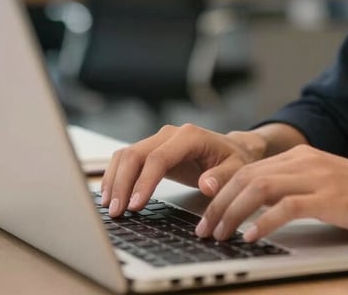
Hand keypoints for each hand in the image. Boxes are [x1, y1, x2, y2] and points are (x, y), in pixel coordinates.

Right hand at [100, 124, 264, 216]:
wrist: (232, 149)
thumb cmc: (234, 159)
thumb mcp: (236, 169)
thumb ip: (223, 177)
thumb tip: (207, 185)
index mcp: (190, 136)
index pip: (159, 157)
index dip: (144, 181)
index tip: (135, 205)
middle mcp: (170, 134)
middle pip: (136, 154)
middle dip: (123, 184)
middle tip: (117, 213)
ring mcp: (158, 140)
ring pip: (126, 155)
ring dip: (114, 180)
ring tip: (110, 208)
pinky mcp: (151, 150)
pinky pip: (126, 159)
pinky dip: (115, 176)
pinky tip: (110, 196)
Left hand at [195, 144, 347, 242]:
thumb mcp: (327, 185)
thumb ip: (297, 189)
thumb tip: (260, 210)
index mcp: (303, 155)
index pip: (250, 169)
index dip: (223, 191)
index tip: (206, 212)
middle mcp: (306, 160)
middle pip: (248, 176)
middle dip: (219, 204)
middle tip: (204, 229)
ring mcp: (318, 177)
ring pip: (260, 188)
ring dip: (233, 213)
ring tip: (219, 235)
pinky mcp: (331, 197)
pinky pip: (287, 207)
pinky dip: (264, 222)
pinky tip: (251, 237)